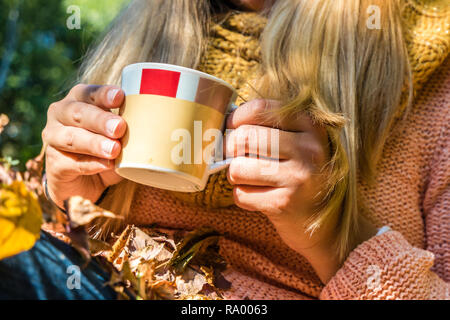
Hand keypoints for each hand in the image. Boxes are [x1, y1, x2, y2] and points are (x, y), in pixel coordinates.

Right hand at [42, 84, 126, 208]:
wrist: (84, 181)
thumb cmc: (106, 147)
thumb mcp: (119, 134)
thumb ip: (131, 125)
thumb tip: (160, 123)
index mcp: (79, 99)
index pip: (90, 92)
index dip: (104, 94)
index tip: (121, 97)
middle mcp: (61, 114)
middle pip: (79, 113)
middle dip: (100, 120)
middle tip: (120, 127)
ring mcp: (53, 139)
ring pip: (72, 138)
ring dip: (94, 143)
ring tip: (114, 150)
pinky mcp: (54, 164)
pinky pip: (72, 164)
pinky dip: (91, 165)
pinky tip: (107, 165)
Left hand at [225, 99, 360, 281]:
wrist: (328, 225)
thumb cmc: (302, 176)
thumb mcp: (300, 143)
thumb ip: (271, 126)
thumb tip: (224, 120)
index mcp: (311, 126)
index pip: (260, 109)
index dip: (236, 117)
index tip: (231, 127)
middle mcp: (307, 149)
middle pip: (244, 137)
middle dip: (230, 149)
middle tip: (236, 157)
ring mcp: (297, 177)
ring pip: (237, 167)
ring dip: (236, 176)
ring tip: (251, 180)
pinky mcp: (284, 204)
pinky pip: (241, 194)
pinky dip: (243, 197)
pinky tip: (260, 198)